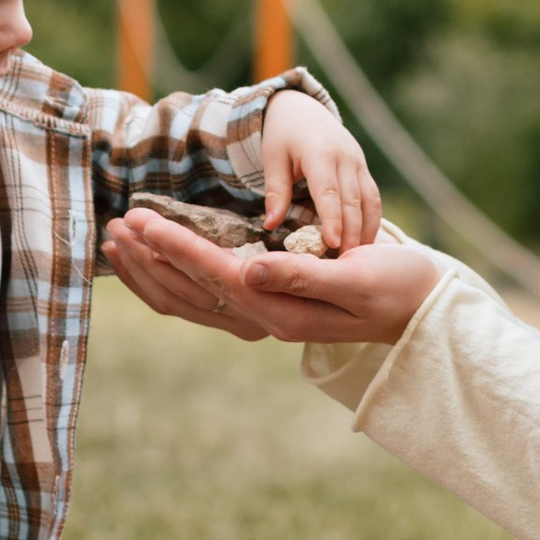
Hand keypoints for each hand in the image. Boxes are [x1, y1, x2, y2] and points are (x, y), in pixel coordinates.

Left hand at [105, 205, 441, 352]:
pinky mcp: (268, 306)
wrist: (423, 309)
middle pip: (191, 292)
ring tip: (121, 240)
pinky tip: (155, 259)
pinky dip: (173, 276)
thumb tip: (250, 269)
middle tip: (115, 224)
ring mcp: (265, 315)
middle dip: (150, 258)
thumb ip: (304, 276)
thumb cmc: (399, 286)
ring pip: (191, 299)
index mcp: (283, 311)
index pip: (216, 275)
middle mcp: (266, 318)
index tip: (142, 220)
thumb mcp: (358, 277)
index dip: (176, 247)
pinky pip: (205, 297)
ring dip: (153, 269)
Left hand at [261, 88, 382, 250]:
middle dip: (350, 233)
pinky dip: (371, 221)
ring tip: (356, 261)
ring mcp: (359, 162)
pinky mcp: (364, 169)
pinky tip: (364, 244)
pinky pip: (373, 198)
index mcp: (320, 152)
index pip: (328, 192)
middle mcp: (345, 157)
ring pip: (368, 201)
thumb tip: (270, 226)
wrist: (302, 110)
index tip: (332, 246)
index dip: (332, 220)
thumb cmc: (282, 137)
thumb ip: (276, 192)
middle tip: (344, 266)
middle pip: (352, 201)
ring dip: (364, 231)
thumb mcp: (273, 159)